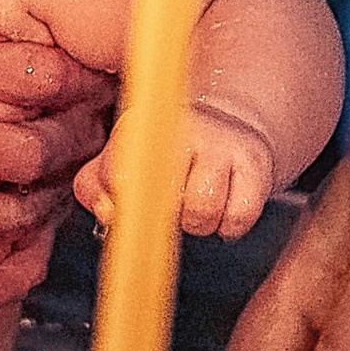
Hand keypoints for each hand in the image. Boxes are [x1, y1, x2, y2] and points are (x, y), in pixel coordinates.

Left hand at [0, 40, 114, 313]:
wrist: (101, 64)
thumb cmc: (38, 3)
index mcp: (81, 67)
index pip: (40, 72)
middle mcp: (81, 126)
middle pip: (28, 144)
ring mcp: (68, 177)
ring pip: (24, 205)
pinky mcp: (52, 219)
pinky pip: (35, 257)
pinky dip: (2, 279)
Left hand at [75, 104, 273, 239]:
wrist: (224, 129)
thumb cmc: (162, 156)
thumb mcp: (116, 164)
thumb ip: (95, 189)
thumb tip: (108, 213)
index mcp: (139, 124)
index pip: (117, 175)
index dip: (120, 202)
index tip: (127, 205)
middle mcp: (181, 125)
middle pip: (160, 200)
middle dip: (160, 215)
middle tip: (167, 202)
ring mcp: (221, 141)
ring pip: (200, 213)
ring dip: (196, 223)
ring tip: (194, 205)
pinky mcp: (254, 163)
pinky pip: (237, 218)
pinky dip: (228, 226)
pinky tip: (222, 208)